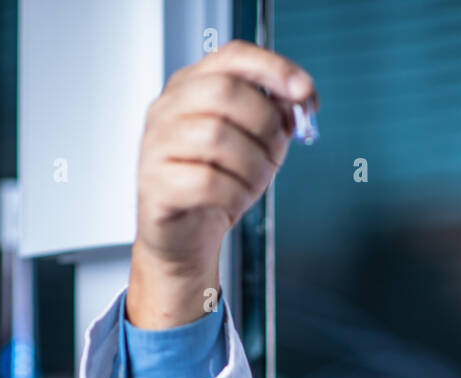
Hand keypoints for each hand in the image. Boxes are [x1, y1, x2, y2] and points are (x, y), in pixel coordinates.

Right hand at [128, 39, 316, 328]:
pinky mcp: (155, 184)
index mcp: (192, 88)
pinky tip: (234, 199)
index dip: (274, 69)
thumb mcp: (255, 145)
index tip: (306, 92)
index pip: (232, 56)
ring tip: (254, 182)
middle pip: (224, 92)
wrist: (185, 238)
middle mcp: (168, 109)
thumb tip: (298, 101)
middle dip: (265, 124)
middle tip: (276, 152)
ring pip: (216, 136)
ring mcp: (155, 145)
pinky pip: (206, 181)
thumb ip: (274, 117)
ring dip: (252, 165)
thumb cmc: (217, 185)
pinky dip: (234, 193)